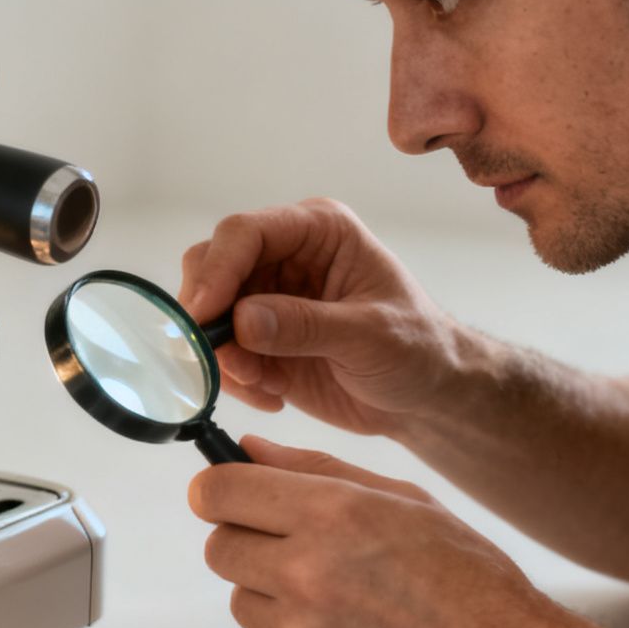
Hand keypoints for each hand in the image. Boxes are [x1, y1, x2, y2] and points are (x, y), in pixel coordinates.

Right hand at [177, 198, 464, 436]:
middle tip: (227, 360)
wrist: (425, 396)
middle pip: (212, 265)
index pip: (246, 233)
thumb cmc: (416, 349)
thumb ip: (305, 325)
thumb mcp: (370, 336)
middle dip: (209, 315)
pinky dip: (235, 379)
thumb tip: (240, 321)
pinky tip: (273, 396)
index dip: (217, 270)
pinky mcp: (258, 339)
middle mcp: (285, 255)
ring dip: (224, 354)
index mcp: (317, 230)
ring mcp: (267, 297)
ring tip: (266, 385)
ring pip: (206, 312)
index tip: (202, 317)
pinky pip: (220, 352)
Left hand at [189, 435, 599, 627]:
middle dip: (248, 543)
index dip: (218, 491)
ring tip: (342, 601)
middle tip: (300, 551)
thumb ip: (317, 471)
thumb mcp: (406, 501)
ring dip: (274, 597)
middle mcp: (306, 573)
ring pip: (242, 602)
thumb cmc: (471, 582)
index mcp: (331, 514)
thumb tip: (248, 450)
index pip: (218, 492)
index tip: (231, 498)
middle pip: (219, 549)